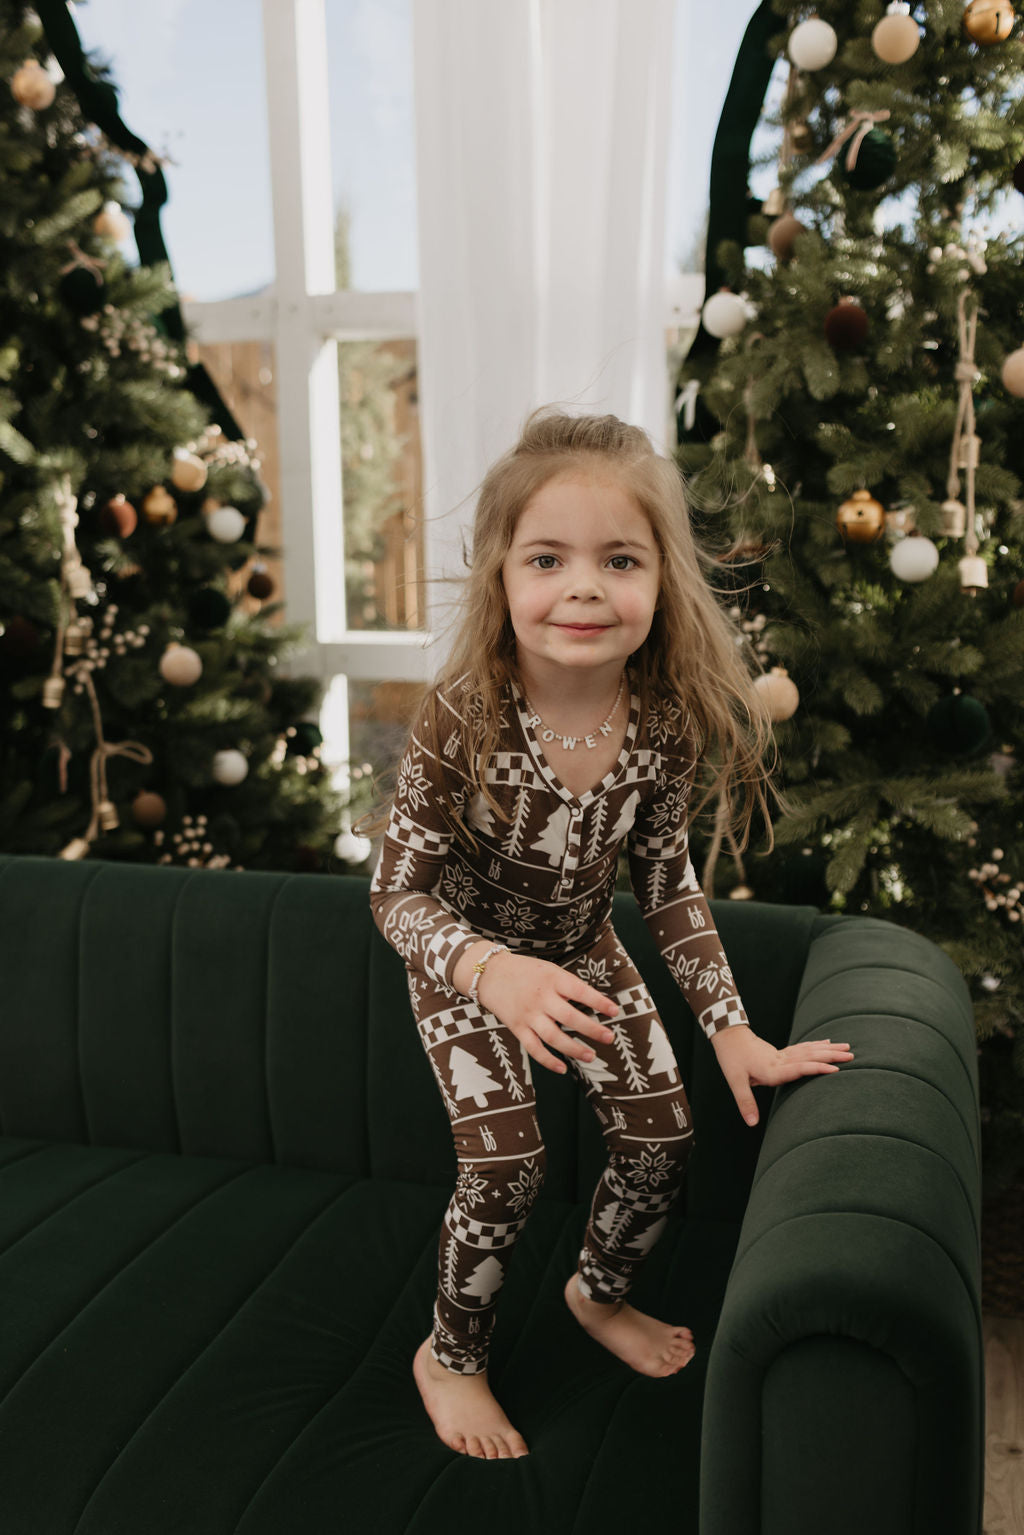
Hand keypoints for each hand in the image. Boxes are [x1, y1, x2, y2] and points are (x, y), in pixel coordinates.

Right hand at [471, 950, 618, 1075]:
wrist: (489, 973)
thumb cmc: (525, 971)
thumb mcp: (549, 970)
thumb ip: (568, 986)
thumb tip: (594, 1002)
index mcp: (552, 979)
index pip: (580, 991)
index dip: (599, 1002)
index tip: (615, 1012)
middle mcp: (541, 997)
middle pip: (570, 1017)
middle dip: (592, 1029)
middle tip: (609, 1038)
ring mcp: (528, 1014)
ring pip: (553, 1036)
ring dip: (574, 1049)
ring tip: (591, 1056)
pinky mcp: (517, 1027)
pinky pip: (533, 1048)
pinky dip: (548, 1060)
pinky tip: (562, 1068)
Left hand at [710, 1025, 853, 1126]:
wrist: (727, 1036)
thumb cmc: (731, 1059)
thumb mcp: (734, 1081)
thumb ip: (745, 1102)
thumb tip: (752, 1124)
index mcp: (773, 1069)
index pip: (799, 1068)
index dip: (817, 1068)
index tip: (836, 1069)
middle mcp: (781, 1060)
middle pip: (810, 1056)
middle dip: (831, 1056)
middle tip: (852, 1055)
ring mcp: (782, 1054)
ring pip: (810, 1050)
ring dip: (829, 1049)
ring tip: (847, 1047)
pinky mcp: (781, 1052)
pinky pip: (803, 1047)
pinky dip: (817, 1045)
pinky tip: (827, 1043)